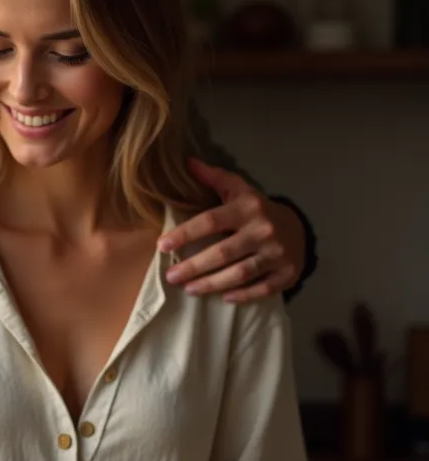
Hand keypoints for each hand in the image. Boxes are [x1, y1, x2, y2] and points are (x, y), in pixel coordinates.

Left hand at [159, 157, 305, 302]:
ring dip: (212, 284)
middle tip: (171, 277)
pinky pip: (262, 288)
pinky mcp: (287, 273)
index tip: (162, 245)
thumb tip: (187, 162)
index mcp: (248, 208)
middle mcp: (263, 230)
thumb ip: (214, 178)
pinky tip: (224, 298)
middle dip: (194, 267)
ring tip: (189, 290)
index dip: (185, 234)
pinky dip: (243, 295)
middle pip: (223, 253)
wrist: (298, 227)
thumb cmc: (257, 210)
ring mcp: (277, 254)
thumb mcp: (239, 190)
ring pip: (240, 274)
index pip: (210, 221)